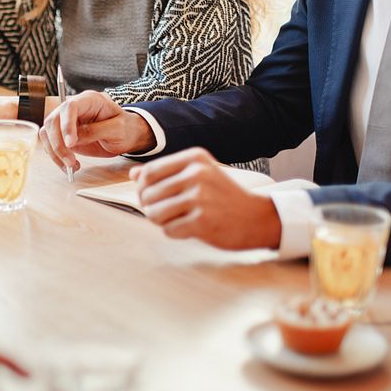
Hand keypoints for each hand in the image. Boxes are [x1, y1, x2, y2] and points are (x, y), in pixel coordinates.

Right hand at [40, 90, 153, 171]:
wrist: (125, 135)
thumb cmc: (125, 129)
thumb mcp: (117, 130)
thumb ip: (96, 131)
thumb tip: (74, 140)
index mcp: (89, 100)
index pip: (70, 107)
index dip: (67, 125)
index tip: (72, 144)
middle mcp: (74, 108)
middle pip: (53, 120)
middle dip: (58, 144)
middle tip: (70, 162)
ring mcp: (66, 121)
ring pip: (47, 133)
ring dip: (55, 152)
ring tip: (71, 166)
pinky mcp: (62, 134)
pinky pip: (50, 143)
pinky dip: (56, 157)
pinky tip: (69, 166)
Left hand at [130, 148, 280, 249]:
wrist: (257, 218)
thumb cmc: (222, 196)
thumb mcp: (198, 175)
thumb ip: (164, 172)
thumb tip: (133, 174)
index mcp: (194, 158)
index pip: (149, 172)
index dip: (142, 189)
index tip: (150, 197)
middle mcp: (197, 174)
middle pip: (148, 194)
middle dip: (150, 207)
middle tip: (166, 212)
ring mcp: (200, 198)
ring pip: (154, 213)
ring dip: (161, 221)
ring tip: (177, 219)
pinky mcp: (202, 221)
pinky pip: (169, 230)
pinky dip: (175, 232)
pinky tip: (190, 228)